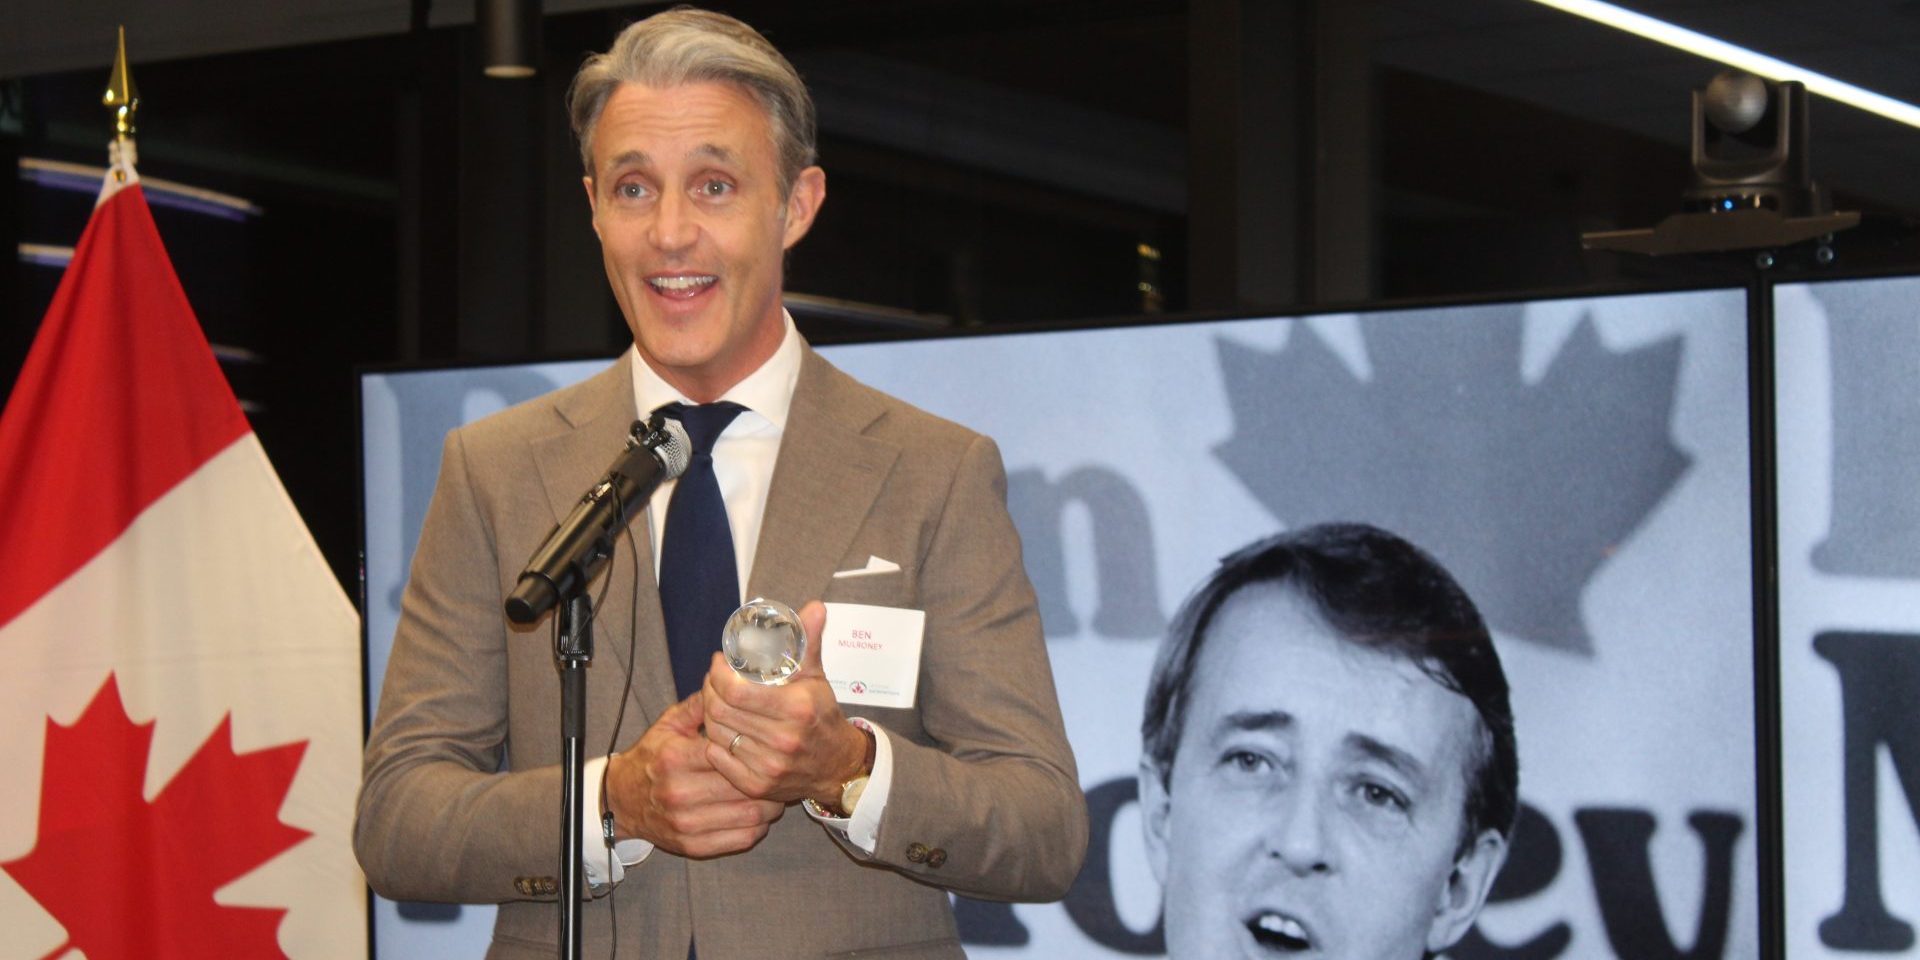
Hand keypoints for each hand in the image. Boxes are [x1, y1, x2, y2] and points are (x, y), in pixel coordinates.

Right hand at [603, 692, 784, 858]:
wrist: (621, 801)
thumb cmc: (651, 759)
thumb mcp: (668, 725)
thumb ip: (700, 705)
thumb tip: (730, 682)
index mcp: (676, 758)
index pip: (729, 752)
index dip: (754, 748)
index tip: (769, 745)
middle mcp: (680, 792)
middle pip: (743, 785)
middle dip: (769, 778)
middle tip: (780, 769)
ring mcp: (687, 822)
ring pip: (749, 815)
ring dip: (771, 805)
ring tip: (775, 792)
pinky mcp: (692, 846)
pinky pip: (740, 839)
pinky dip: (758, 827)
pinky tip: (760, 814)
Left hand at [701, 601, 868, 804]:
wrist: (837, 766)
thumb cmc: (822, 716)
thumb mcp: (817, 677)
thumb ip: (809, 641)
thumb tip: (814, 606)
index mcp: (796, 709)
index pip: (736, 691)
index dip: (717, 674)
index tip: (719, 663)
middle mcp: (782, 739)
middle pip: (721, 710)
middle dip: (710, 689)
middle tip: (713, 679)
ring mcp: (768, 766)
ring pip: (716, 732)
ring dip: (710, 712)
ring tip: (717, 699)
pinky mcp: (757, 785)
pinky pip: (718, 756)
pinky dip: (714, 740)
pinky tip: (723, 727)